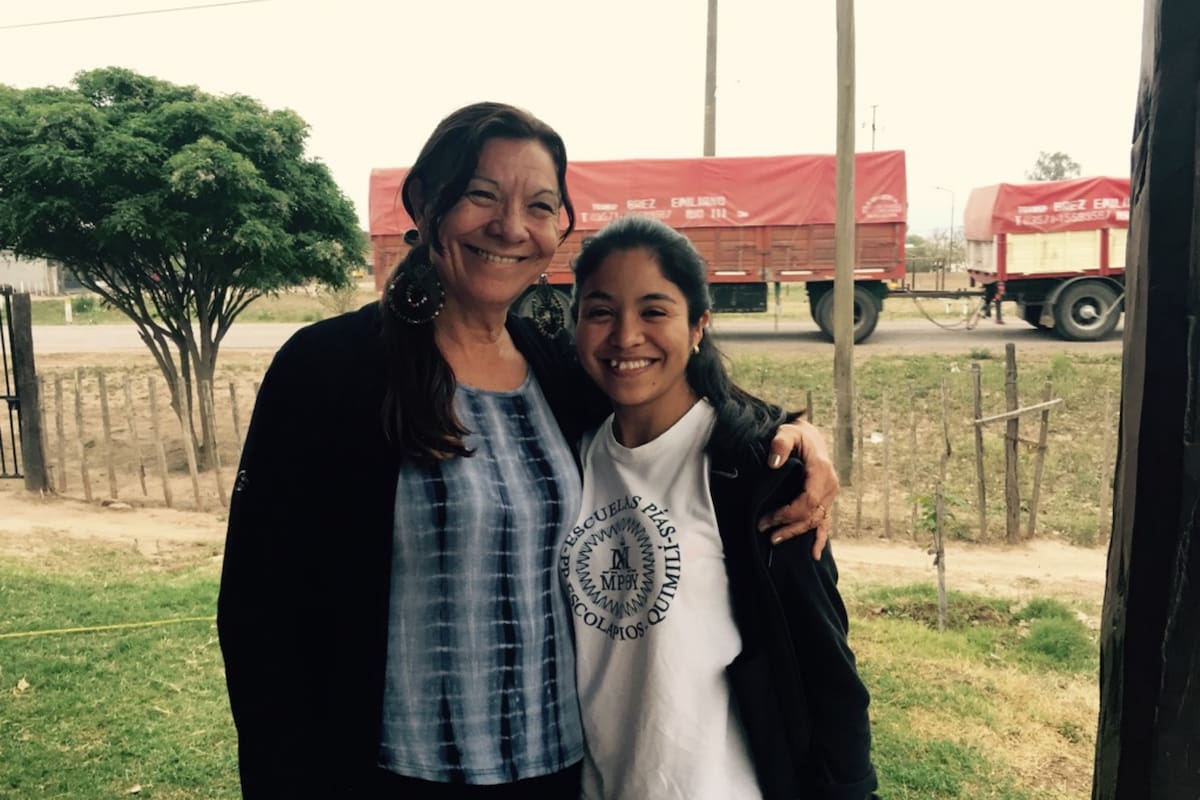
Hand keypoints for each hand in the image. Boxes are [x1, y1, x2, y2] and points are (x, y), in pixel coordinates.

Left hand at [759, 419, 838, 558]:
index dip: (788, 514)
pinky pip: (825, 521)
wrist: (809, 435)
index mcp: (821, 471)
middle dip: (789, 526)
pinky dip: (820, 538)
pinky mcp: (826, 499)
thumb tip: (774, 462)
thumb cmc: (796, 434)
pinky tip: (814, 554)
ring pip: (816, 521)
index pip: (808, 501)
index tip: (768, 519)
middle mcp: (829, 484)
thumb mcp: (786, 432)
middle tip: (766, 534)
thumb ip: (780, 444)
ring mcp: (830, 493)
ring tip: (775, 540)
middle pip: (811, 515)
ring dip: (797, 532)